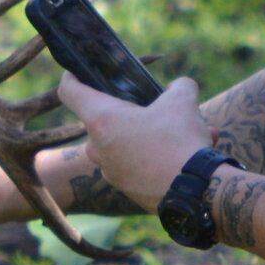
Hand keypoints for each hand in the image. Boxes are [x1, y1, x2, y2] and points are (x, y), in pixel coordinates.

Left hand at [58, 73, 209, 209]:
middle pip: (102, 118)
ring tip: (187, 131)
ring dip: (151, 134)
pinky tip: (189, 154)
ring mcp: (110, 171)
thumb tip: (178, 88)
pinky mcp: (126, 188)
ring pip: (125, 142)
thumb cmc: (180, 141)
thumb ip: (178, 86)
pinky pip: (138, 163)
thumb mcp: (183, 101)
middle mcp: (97, 148)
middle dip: (129, 110)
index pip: (69, 91)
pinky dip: (158, 156)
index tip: (78, 71)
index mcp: (101, 120)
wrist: (195, 193)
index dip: (72, 76)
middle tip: (156, 105)